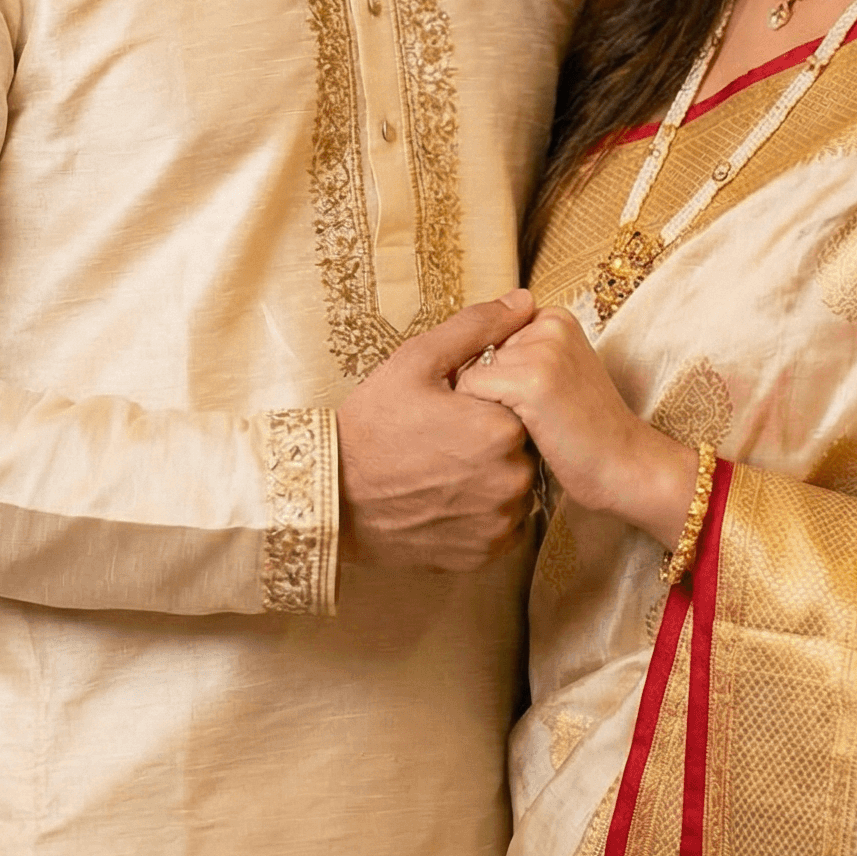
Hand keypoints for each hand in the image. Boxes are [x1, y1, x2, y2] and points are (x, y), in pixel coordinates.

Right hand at [334, 291, 538, 571]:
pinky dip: (481, 512)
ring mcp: (498, 522)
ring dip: (488, 476)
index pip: (519, 403)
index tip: (453, 407)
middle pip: (520, 445)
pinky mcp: (484, 554)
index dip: (486, 401)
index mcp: (501, 428)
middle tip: (441, 439)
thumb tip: (524, 301)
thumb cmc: (371, 424)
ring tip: (440, 469)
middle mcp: (511, 479)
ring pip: (512, 485)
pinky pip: (501, 524)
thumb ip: (476, 328)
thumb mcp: (416, 361)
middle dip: (489, 438)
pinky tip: (444, 499)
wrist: (331, 499)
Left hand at [456, 308, 698, 549]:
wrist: (626, 465)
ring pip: (467, 373)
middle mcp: (547, 322)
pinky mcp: (531, 380)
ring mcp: (541, 349)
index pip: (484, 336)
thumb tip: (453, 358)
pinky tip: (519, 436)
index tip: (520, 403)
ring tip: (525, 427)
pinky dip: (479, 421)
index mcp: (553, 317)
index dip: (489, 377)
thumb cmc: (581, 430)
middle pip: (473, 353)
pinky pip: (470, 393)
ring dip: (481, 409)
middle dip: (483, 391)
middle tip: (527, 419)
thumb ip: (513, 355)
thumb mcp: (552, 375)